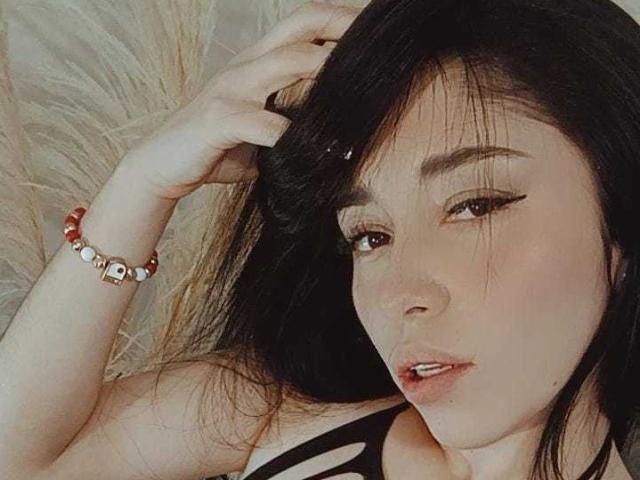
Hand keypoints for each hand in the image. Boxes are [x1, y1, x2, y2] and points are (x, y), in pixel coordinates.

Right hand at [119, 0, 362, 201]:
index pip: (304, 23)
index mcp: (258, 62)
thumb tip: (336, 135)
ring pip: (285, 61)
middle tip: (378, 41)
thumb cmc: (217, 147)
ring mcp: (231, 88)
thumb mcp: (261, 125)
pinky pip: (261, 122)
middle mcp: (246, 65)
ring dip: (324, 69)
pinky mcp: (218, 119)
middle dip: (342, 25)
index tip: (375, 29)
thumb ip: (293, 120)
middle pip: (300, 24)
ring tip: (358, 84)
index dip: (340, 17)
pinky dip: (291, 136)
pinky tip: (321, 153)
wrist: (161, 164)